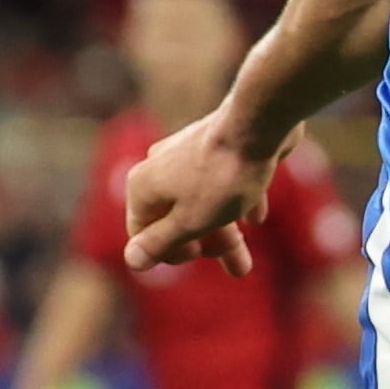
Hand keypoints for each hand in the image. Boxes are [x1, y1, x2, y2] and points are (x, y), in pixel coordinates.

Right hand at [123, 105, 272, 273]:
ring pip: (203, 203)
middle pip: (176, 220)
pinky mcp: (219, 145)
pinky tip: (257, 216)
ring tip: (246, 259)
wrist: (258, 124)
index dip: (170, 253)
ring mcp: (188, 153)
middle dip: (207, 247)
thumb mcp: (189, 222)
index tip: (200, 256)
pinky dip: (238, 201)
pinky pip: (224, 181)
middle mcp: (159, 167)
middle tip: (238, 264)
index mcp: (143, 187)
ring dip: (224, 233)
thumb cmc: (222, 177)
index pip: (142, 234)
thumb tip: (131, 260)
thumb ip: (160, 243)